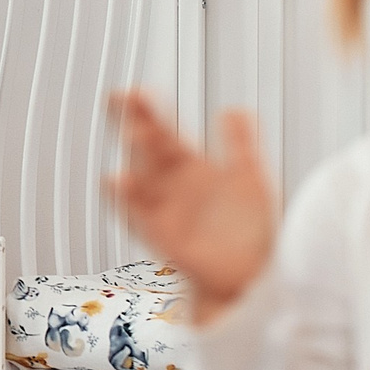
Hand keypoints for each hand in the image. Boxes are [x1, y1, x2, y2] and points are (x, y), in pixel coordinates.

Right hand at [105, 94, 274, 324]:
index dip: (150, 112)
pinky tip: (119, 180)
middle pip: (146, 149)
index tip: (136, 92)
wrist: (251, 278)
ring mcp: (163, 212)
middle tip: (122, 99)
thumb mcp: (250, 178)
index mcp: (190, 168)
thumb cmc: (250, 232)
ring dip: (133, 158)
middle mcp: (170, 187)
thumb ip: (241, 144)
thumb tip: (233, 109)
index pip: (163, 133)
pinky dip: (128, 200)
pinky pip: (139, 217)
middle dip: (134, 125)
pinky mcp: (164, 238)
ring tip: (131, 135)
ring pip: (139, 179)